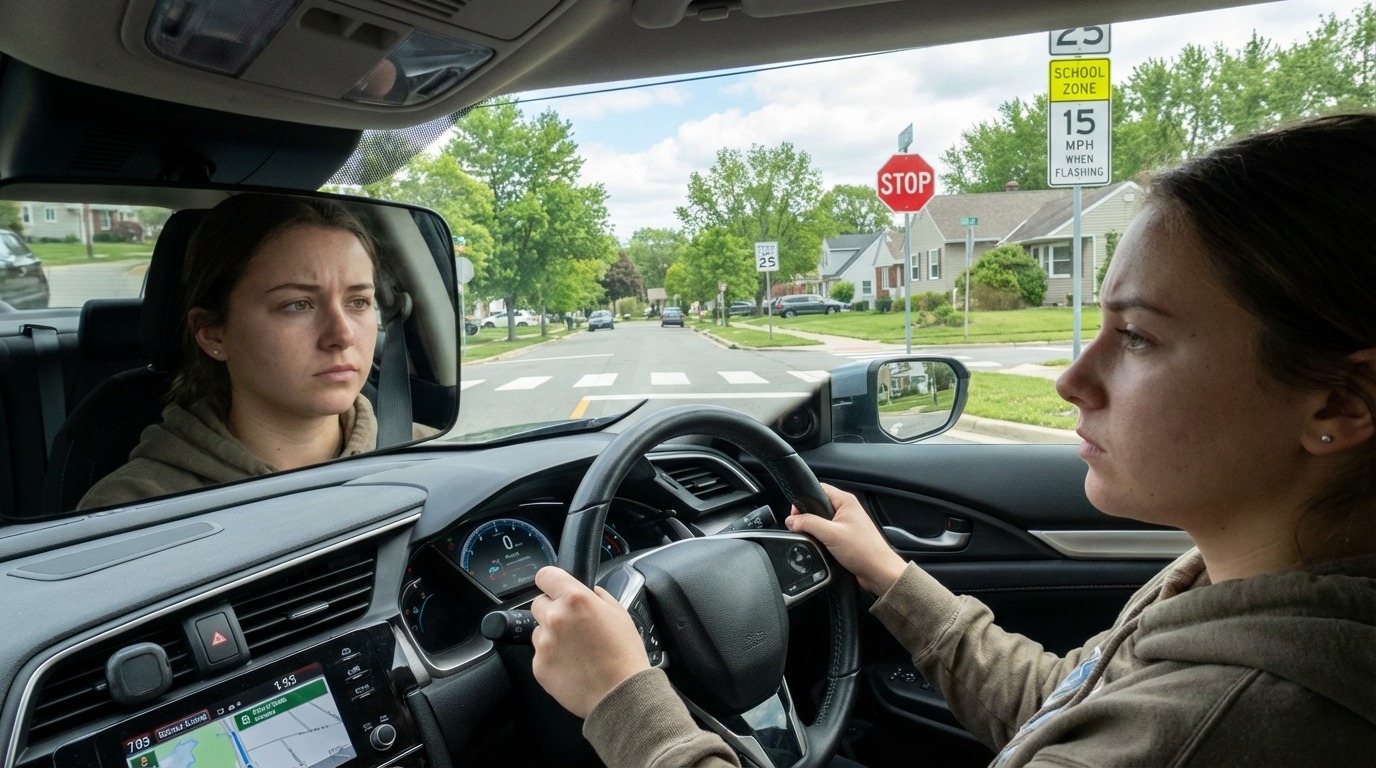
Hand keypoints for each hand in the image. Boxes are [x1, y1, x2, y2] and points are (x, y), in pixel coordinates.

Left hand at [530, 566, 649, 718]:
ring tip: (576, 650)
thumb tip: (589, 592)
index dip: (550, 581)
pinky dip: (552, 658)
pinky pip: (540, 654)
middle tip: (573, 625)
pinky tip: (572, 665)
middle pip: (539, 603)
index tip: (553, 587)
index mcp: (575, 599)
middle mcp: (555, 618)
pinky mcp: (539, 666)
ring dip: (551, 635)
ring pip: (539, 630)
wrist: (620, 694)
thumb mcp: (620, 613)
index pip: (545, 576)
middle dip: (552, 610)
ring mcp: (544, 644)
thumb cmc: (624, 655)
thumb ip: (599, 596)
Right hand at [785, 483, 907, 594]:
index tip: (795, 514)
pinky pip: (828, 532)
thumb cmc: (865, 551)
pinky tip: (821, 546)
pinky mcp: (846, 536)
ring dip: (815, 529)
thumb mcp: (831, 534)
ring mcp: (848, 523)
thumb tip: (792, 520)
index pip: (819, 489)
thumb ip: (809, 524)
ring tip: (814, 539)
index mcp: (846, 501)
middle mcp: (848, 509)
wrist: (879, 572)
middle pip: (819, 505)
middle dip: (807, 516)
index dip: (804, 499)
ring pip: (823, 520)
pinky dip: (822, 537)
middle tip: (801, 528)